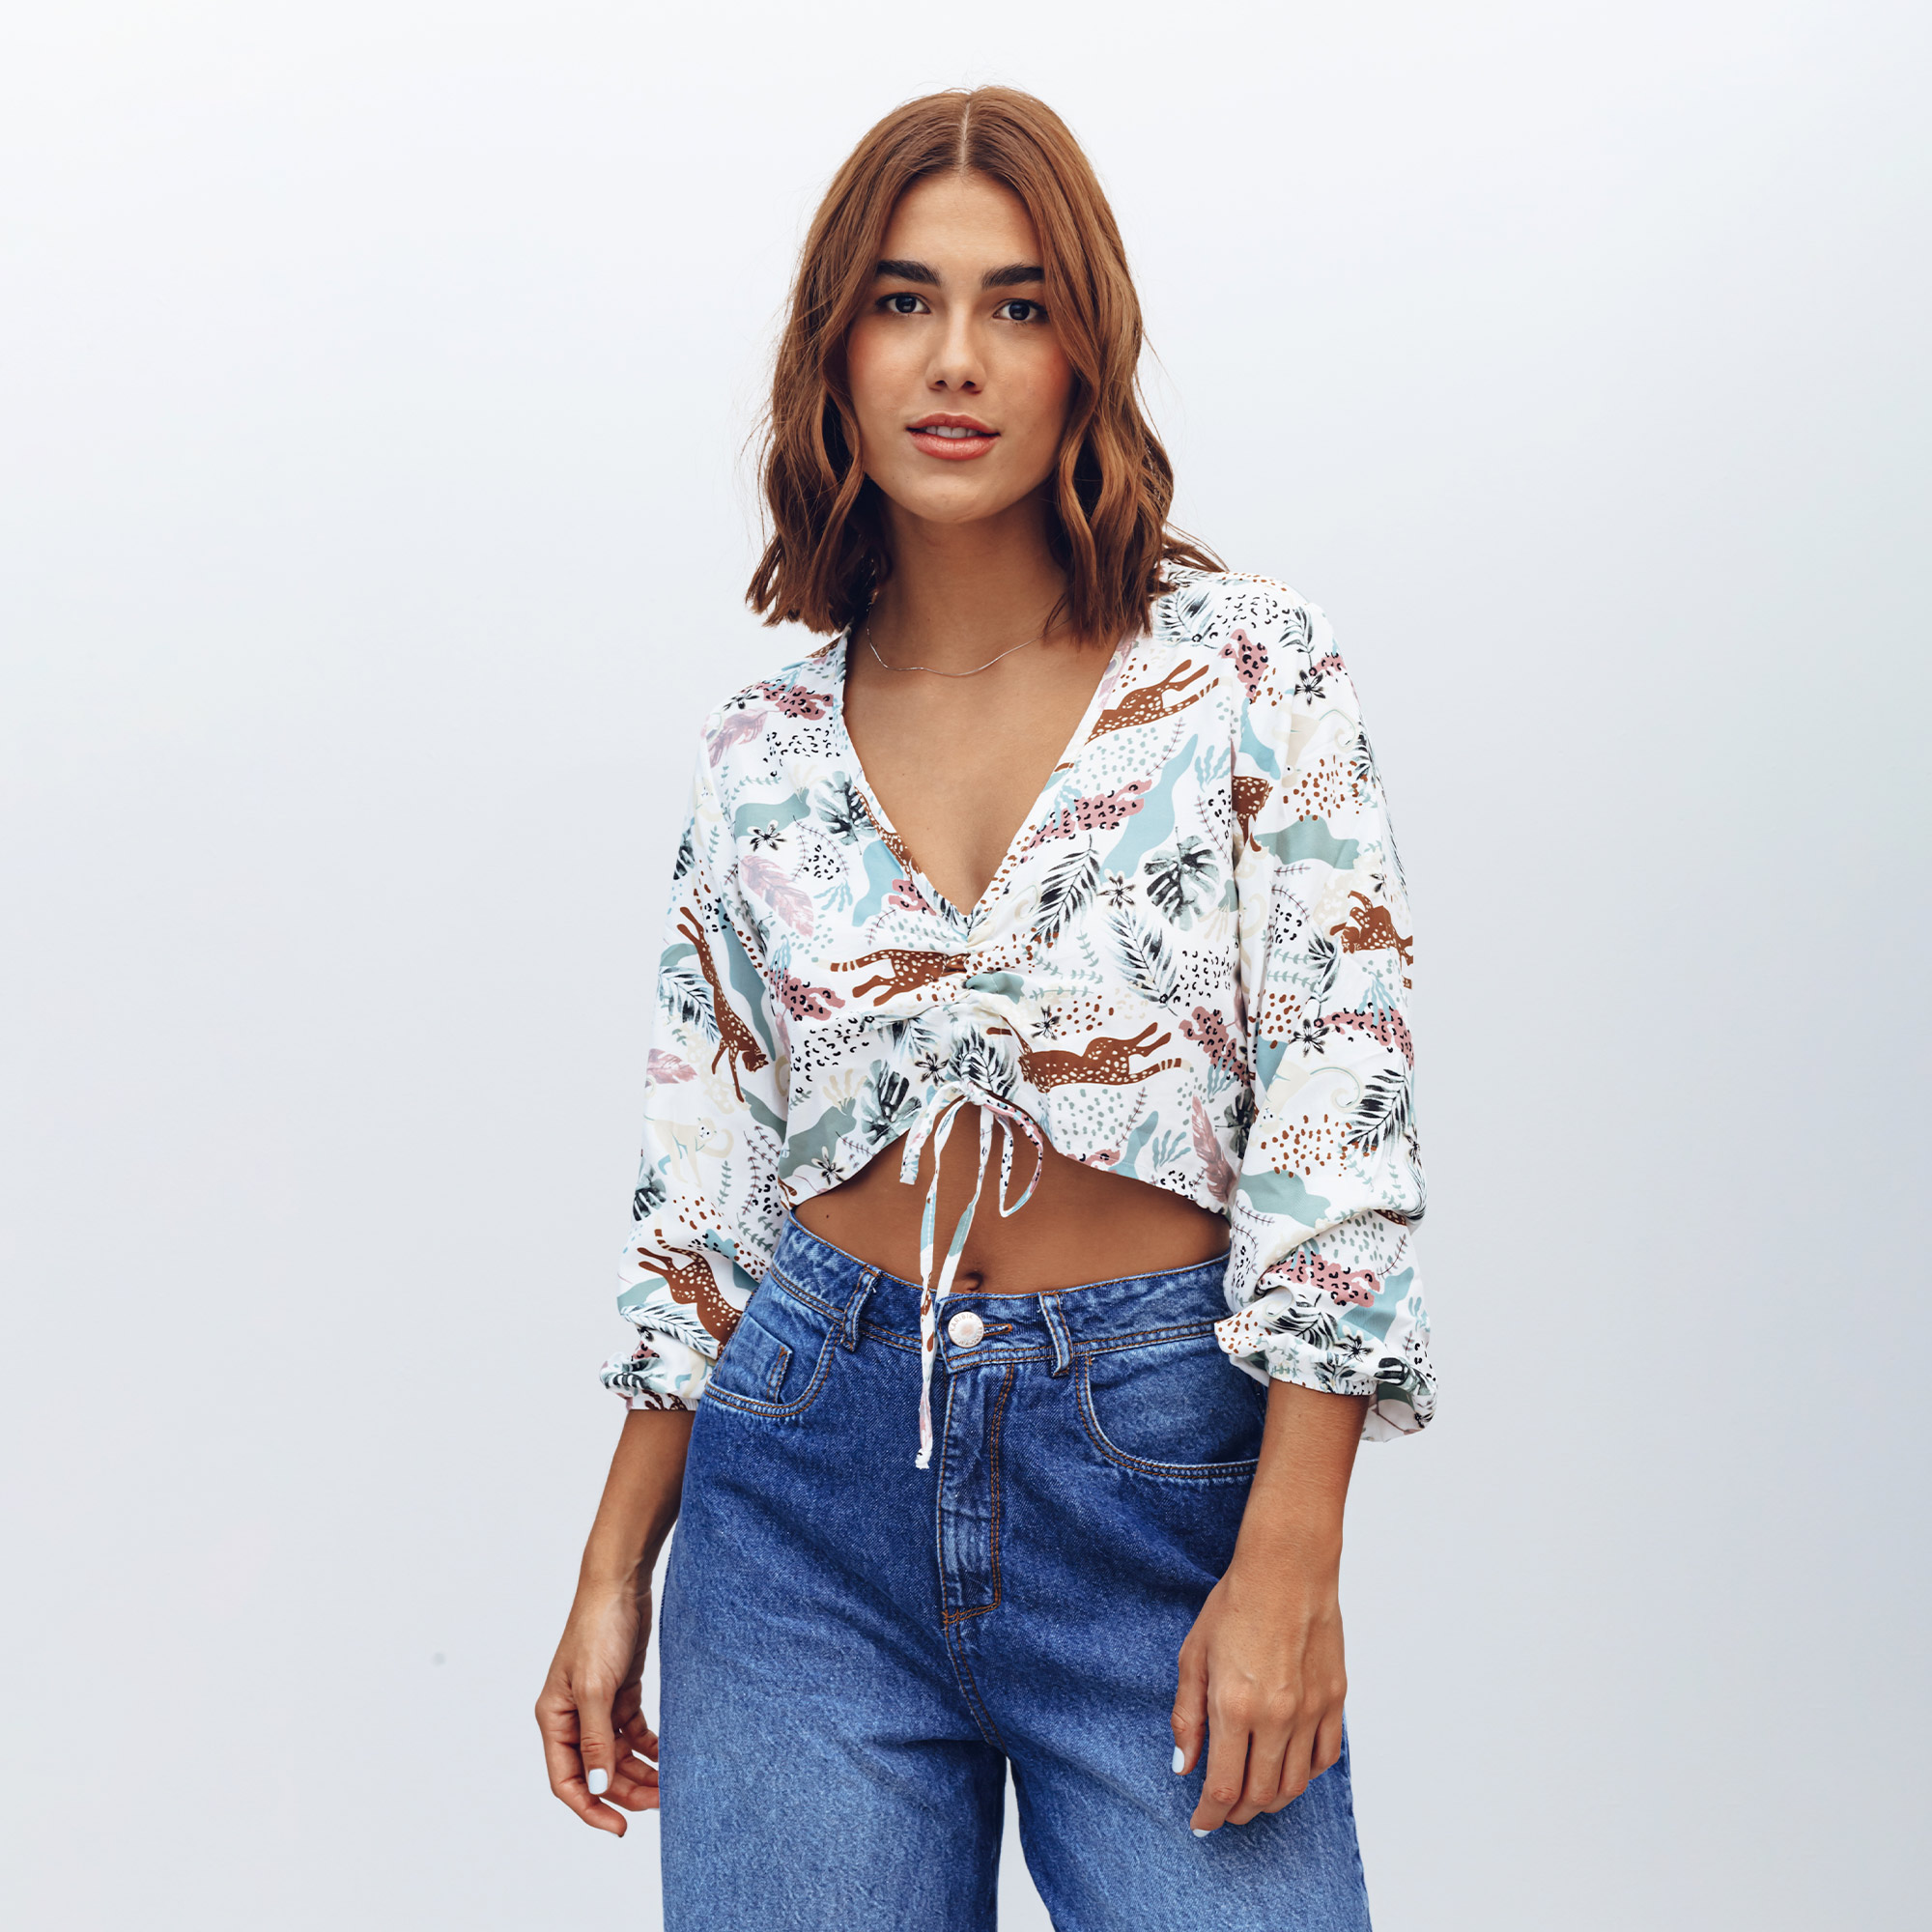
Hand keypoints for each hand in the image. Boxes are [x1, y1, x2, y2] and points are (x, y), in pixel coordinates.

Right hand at [536, 1581, 660, 1835]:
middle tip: (662, 1803)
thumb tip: (597, 1789)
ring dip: (641, 1773)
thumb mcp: (596, 1689)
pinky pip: (633, 1734)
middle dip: (626, 1791)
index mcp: (554, 1719)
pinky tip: (668, 1756)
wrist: (621, 1585)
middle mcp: (573, 1717)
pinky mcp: (620, 1693)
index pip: (566, 1781)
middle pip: (597, 1772)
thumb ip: (596, 1741)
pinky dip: (649, 1748)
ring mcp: (597, 1706)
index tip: (620, 1828)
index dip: (591, 1809)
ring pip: (617, 1756)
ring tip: (670, 1784)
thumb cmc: (598, 1630)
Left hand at [1171, 1531, 1346, 1832]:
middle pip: (1260, 1795)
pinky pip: (1325, 1758)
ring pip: (1295, 1785)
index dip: (1208, 1815)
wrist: (1287, 1568)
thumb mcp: (1194, 1656)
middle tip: (1223, 1811)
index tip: (1200, 1824)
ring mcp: (1311, 1711)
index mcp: (1233, 1706)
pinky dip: (1305, 1775)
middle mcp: (1275, 1716)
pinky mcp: (1335, 1700)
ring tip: (1253, 1797)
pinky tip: (1288, 1768)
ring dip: (1271, 1802)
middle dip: (1237, 1813)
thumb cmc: (1236, 1604)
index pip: (1222, 1787)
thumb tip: (1183, 1766)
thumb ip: (1187, 1717)